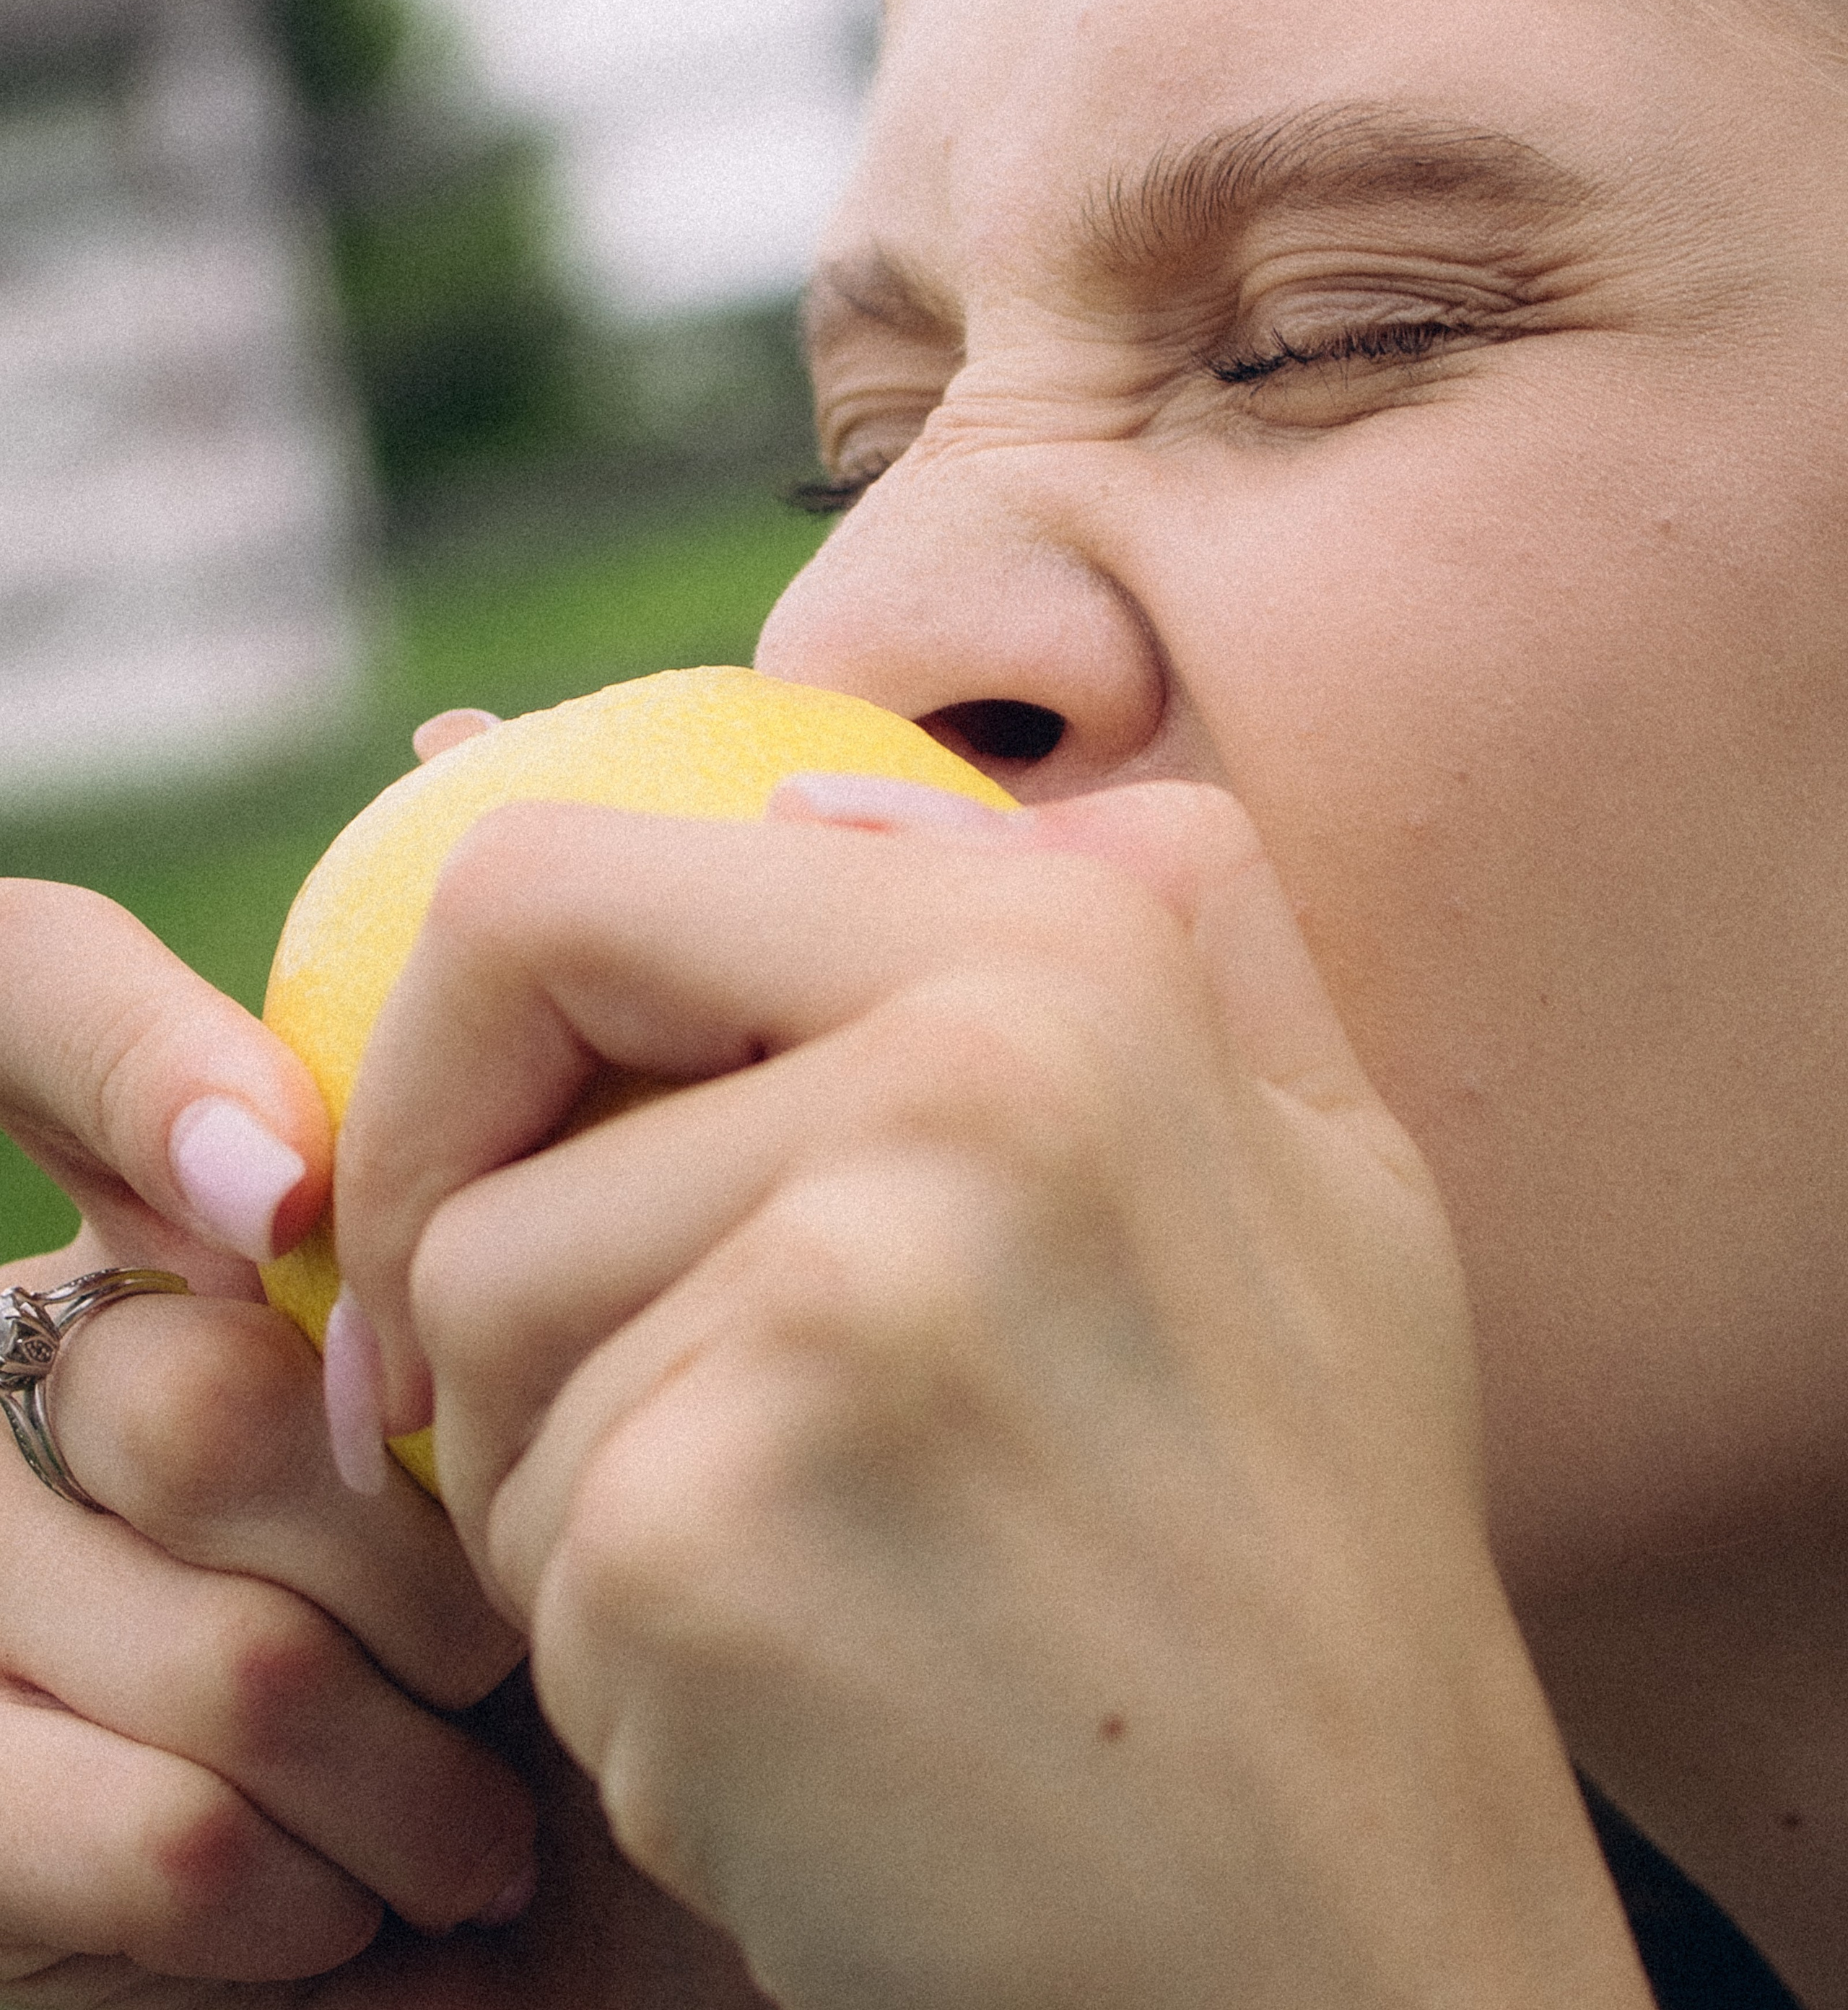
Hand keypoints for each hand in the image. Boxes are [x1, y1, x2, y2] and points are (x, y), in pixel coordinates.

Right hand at [0, 882, 532, 2001]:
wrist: (533, 1920)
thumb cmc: (566, 1571)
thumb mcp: (546, 1321)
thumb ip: (507, 1100)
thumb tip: (465, 750)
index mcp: (121, 1231)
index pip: (14, 994)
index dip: (126, 1056)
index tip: (288, 1194)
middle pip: (172, 1373)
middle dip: (414, 1542)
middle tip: (519, 1620)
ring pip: (192, 1628)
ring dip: (402, 1751)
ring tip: (480, 1806)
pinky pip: (152, 1832)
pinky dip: (307, 1893)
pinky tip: (357, 1905)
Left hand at [335, 781, 1651, 2009]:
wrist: (1342, 1928)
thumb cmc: (1302, 1537)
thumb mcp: (1315, 1163)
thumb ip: (1138, 913)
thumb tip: (808, 788)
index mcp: (1066, 963)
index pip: (547, 882)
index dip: (454, 1042)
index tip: (482, 1181)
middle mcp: (957, 1095)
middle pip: (489, 1159)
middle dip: (490, 1300)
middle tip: (584, 1435)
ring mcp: (830, 1316)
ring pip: (480, 1351)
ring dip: (571, 1485)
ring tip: (796, 1581)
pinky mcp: (707, 1544)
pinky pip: (525, 1544)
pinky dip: (610, 1646)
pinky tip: (793, 1711)